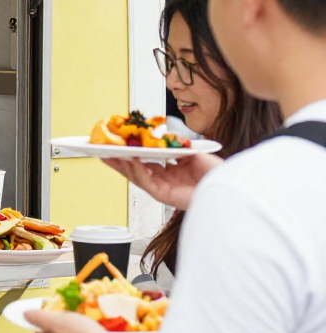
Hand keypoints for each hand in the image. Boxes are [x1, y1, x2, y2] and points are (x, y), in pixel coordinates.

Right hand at [101, 151, 220, 211]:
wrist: (229, 186)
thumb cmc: (216, 174)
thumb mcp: (193, 153)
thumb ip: (177, 146)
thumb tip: (163, 137)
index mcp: (170, 172)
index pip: (144, 162)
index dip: (131, 154)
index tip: (119, 145)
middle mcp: (163, 181)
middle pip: (134, 170)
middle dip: (117, 161)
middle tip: (102, 151)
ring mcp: (162, 189)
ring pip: (136, 177)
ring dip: (122, 165)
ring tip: (111, 154)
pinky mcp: (164, 196)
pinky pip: (146, 182)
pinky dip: (137, 171)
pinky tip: (131, 161)